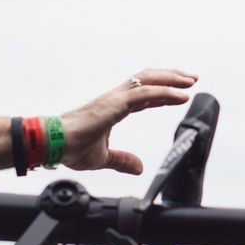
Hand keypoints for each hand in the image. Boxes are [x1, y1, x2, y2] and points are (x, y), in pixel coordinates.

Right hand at [59, 69, 197, 172]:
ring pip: (148, 80)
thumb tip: (139, 167)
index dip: (163, 93)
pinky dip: (165, 92)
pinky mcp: (114, 104)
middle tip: (192, 79)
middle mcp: (115, 98)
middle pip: (148, 79)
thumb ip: (122, 160)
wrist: (52, 144)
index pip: (144, 95)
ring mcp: (114, 98)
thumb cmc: (70, 147)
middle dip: (172, 77)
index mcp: (113, 107)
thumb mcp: (103, 158)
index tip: (180, 93)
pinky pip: (144, 94)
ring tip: (191, 80)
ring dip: (172, 79)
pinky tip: (181, 95)